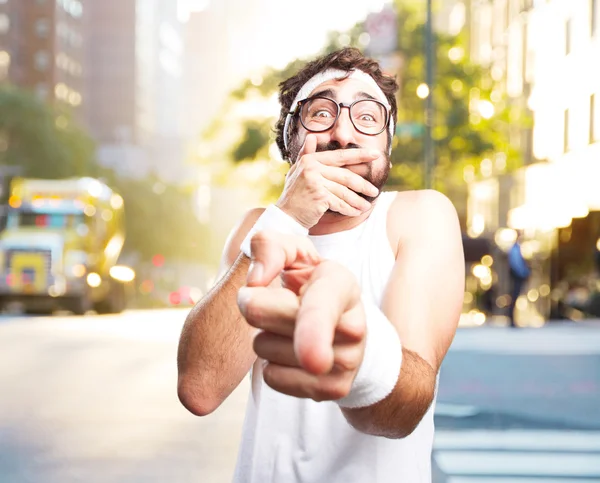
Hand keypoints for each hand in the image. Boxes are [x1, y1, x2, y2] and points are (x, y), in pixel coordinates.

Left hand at [237, 230, 365, 400]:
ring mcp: (347, 362)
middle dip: (256, 307)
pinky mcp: (333, 389)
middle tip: (276, 299)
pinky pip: (273, 378)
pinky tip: (293, 351)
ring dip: (266, 337)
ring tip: (290, 327)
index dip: (314, 331)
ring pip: (266, 351)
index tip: (313, 360)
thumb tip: (255, 281)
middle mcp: (352, 326)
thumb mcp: (292, 253)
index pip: (322, 308)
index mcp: (341, 285)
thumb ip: (269, 247)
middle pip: (270, 324)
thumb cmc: (308, 283)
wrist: (340, 324)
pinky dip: (273, 364)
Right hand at [276, 134, 381, 228]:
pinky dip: (349, 209)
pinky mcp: (318, 196)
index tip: (375, 155)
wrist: (285, 215)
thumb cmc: (295, 194)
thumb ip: (307, 154)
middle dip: (362, 184)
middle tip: (374, 191)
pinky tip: (356, 212)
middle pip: (345, 175)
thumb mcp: (298, 171)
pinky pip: (339, 202)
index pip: (340, 156)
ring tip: (366, 206)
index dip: (359, 155)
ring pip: (344, 191)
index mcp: (310, 160)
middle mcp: (312, 167)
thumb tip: (312, 136)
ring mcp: (315, 181)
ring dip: (357, 201)